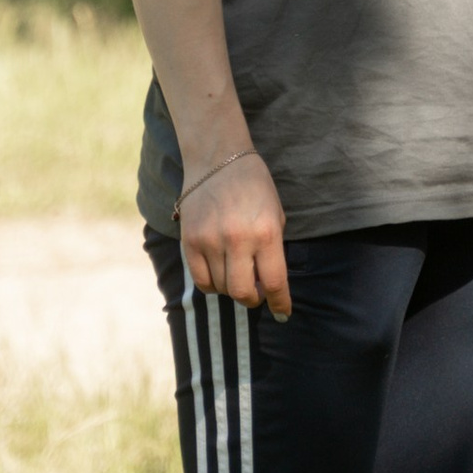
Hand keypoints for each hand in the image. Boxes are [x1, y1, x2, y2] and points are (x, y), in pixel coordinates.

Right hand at [177, 148, 290, 316]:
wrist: (218, 159)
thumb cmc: (254, 187)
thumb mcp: (276, 215)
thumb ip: (273, 250)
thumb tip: (269, 286)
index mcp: (266, 232)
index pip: (275, 283)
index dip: (280, 303)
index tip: (283, 313)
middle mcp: (237, 239)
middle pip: (244, 293)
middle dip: (255, 299)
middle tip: (258, 293)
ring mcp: (210, 241)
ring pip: (222, 289)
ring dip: (234, 289)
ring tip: (239, 274)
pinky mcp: (190, 242)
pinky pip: (202, 281)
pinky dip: (214, 285)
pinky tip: (221, 274)